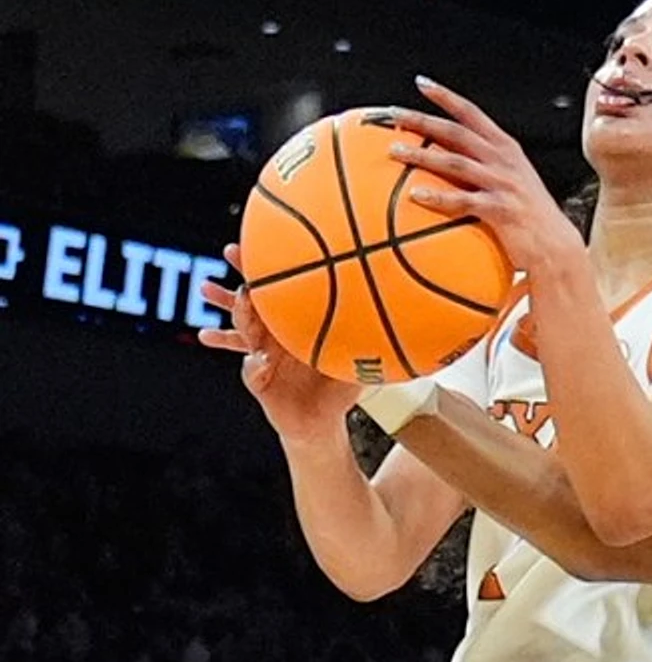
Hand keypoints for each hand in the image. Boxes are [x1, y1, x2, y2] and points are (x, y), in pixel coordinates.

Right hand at [198, 244, 360, 442]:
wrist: (320, 423)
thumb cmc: (338, 389)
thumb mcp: (359, 361)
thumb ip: (374, 341)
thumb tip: (408, 318)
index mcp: (295, 325)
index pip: (280, 289)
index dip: (272, 264)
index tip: (269, 238)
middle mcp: (274, 335)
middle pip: (254, 299)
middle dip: (245, 271)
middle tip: (232, 250)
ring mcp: (262, 354)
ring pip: (244, 328)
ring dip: (235, 310)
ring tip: (233, 298)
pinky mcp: (258, 380)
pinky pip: (251, 370)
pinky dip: (251, 365)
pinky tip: (255, 361)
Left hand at [387, 76, 586, 273]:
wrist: (557, 247)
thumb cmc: (531, 220)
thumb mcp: (514, 184)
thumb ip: (488, 170)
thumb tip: (452, 167)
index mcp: (507, 150)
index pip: (473, 114)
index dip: (447, 97)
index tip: (422, 84)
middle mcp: (505, 161)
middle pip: (457, 132)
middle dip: (423, 120)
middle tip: (393, 113)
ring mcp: (504, 184)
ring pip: (455, 161)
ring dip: (422, 154)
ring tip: (394, 150)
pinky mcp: (502, 209)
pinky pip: (464, 200)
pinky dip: (438, 197)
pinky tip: (416, 196)